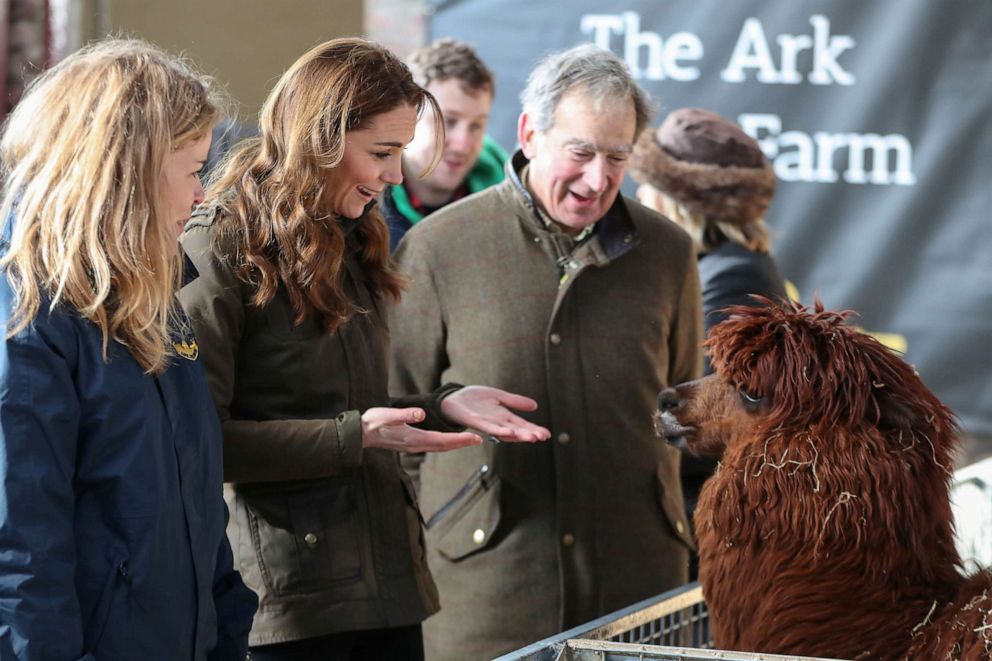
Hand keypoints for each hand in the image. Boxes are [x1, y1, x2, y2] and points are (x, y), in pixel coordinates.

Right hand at [361, 407, 482, 452]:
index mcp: (413, 439)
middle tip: (479, 440)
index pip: (442, 440)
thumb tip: (421, 414)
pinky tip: (449, 440)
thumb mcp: (386, 415)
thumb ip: (404, 415)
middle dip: (462, 443)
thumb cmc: (372, 423)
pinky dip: (445, 443)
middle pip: (444, 446)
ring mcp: (413, 446)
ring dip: (455, 444)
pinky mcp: (410, 444)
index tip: (475, 438)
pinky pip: (433, 445)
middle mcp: (416, 445)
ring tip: (469, 440)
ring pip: (439, 447)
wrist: (360, 434)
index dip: (460, 439)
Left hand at [440, 385, 550, 442]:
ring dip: (517, 435)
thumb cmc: (475, 399)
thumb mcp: (499, 397)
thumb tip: (535, 405)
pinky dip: (499, 430)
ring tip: (530, 438)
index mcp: (504, 417)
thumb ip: (515, 402)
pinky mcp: (475, 421)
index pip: (523, 425)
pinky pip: (488, 427)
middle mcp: (497, 423)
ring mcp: (486, 423)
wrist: (454, 398)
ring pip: (504, 432)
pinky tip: (508, 432)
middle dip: (529, 434)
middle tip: (542, 438)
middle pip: (516, 430)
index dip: (534, 429)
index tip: (547, 435)